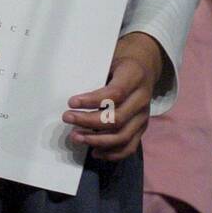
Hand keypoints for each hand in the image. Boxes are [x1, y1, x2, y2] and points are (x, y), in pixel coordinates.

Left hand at [61, 31, 165, 160]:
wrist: (144, 67)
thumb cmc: (120, 62)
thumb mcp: (110, 59)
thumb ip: (96, 74)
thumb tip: (71, 89)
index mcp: (134, 77)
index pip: (114, 94)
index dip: (92, 100)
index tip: (71, 102)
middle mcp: (142, 99)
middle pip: (117, 118)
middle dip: (89, 122)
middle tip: (67, 118)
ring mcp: (144, 116)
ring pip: (122, 136)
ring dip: (97, 140)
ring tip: (76, 137)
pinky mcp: (143, 128)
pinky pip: (130, 146)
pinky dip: (112, 153)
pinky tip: (94, 151)